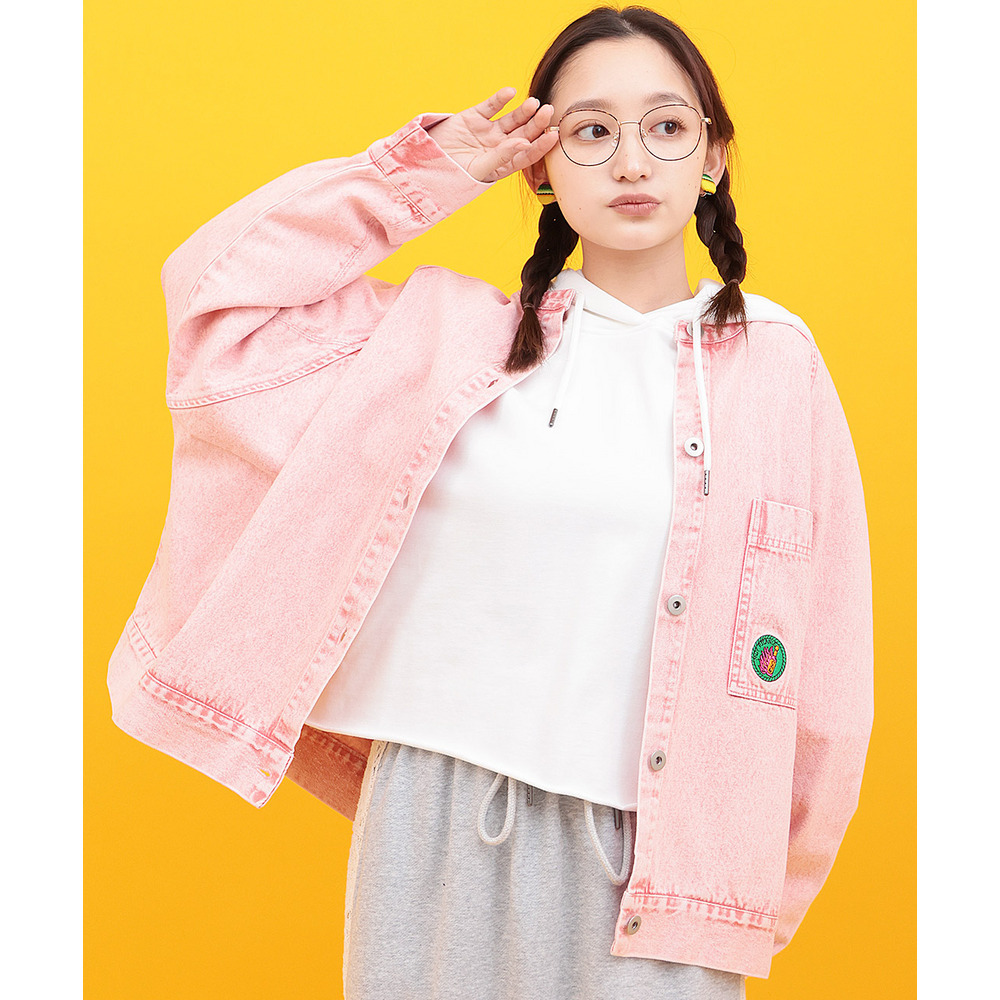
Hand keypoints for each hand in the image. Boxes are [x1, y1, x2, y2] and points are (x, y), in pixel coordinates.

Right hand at [425, 87, 560, 184]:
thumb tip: (524, 142)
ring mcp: (488, 131)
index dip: (541, 146)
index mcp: (504, 164)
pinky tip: (510, 93)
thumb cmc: (454, 175)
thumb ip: (502, 156)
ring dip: (523, 111)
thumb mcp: (479, 169)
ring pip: (512, 119)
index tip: (553, 136)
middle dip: (536, 123)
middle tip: (548, 111)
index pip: (528, 154)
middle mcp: (500, 147)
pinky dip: (500, 99)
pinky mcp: (475, 117)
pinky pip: (491, 106)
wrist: (426, 165)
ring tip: (533, 103)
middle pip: (524, 133)